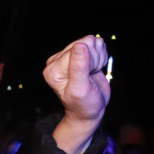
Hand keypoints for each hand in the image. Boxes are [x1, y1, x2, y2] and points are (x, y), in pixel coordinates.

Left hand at [43, 35, 109, 153]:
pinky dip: (101, 57)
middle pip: (85, 42)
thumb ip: (78, 67)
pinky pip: (97, 45)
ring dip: (98, 58)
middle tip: (90, 75)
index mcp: (52, 69)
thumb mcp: (80, 89)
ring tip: (92, 73)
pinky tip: (94, 69)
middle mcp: (58, 61)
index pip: (78, 48)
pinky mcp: (80, 54)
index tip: (86, 78)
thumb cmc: (83, 104)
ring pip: (93, 42)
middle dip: (94, 59)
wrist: (89, 110)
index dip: (89, 62)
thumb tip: (79, 45)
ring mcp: (69, 57)